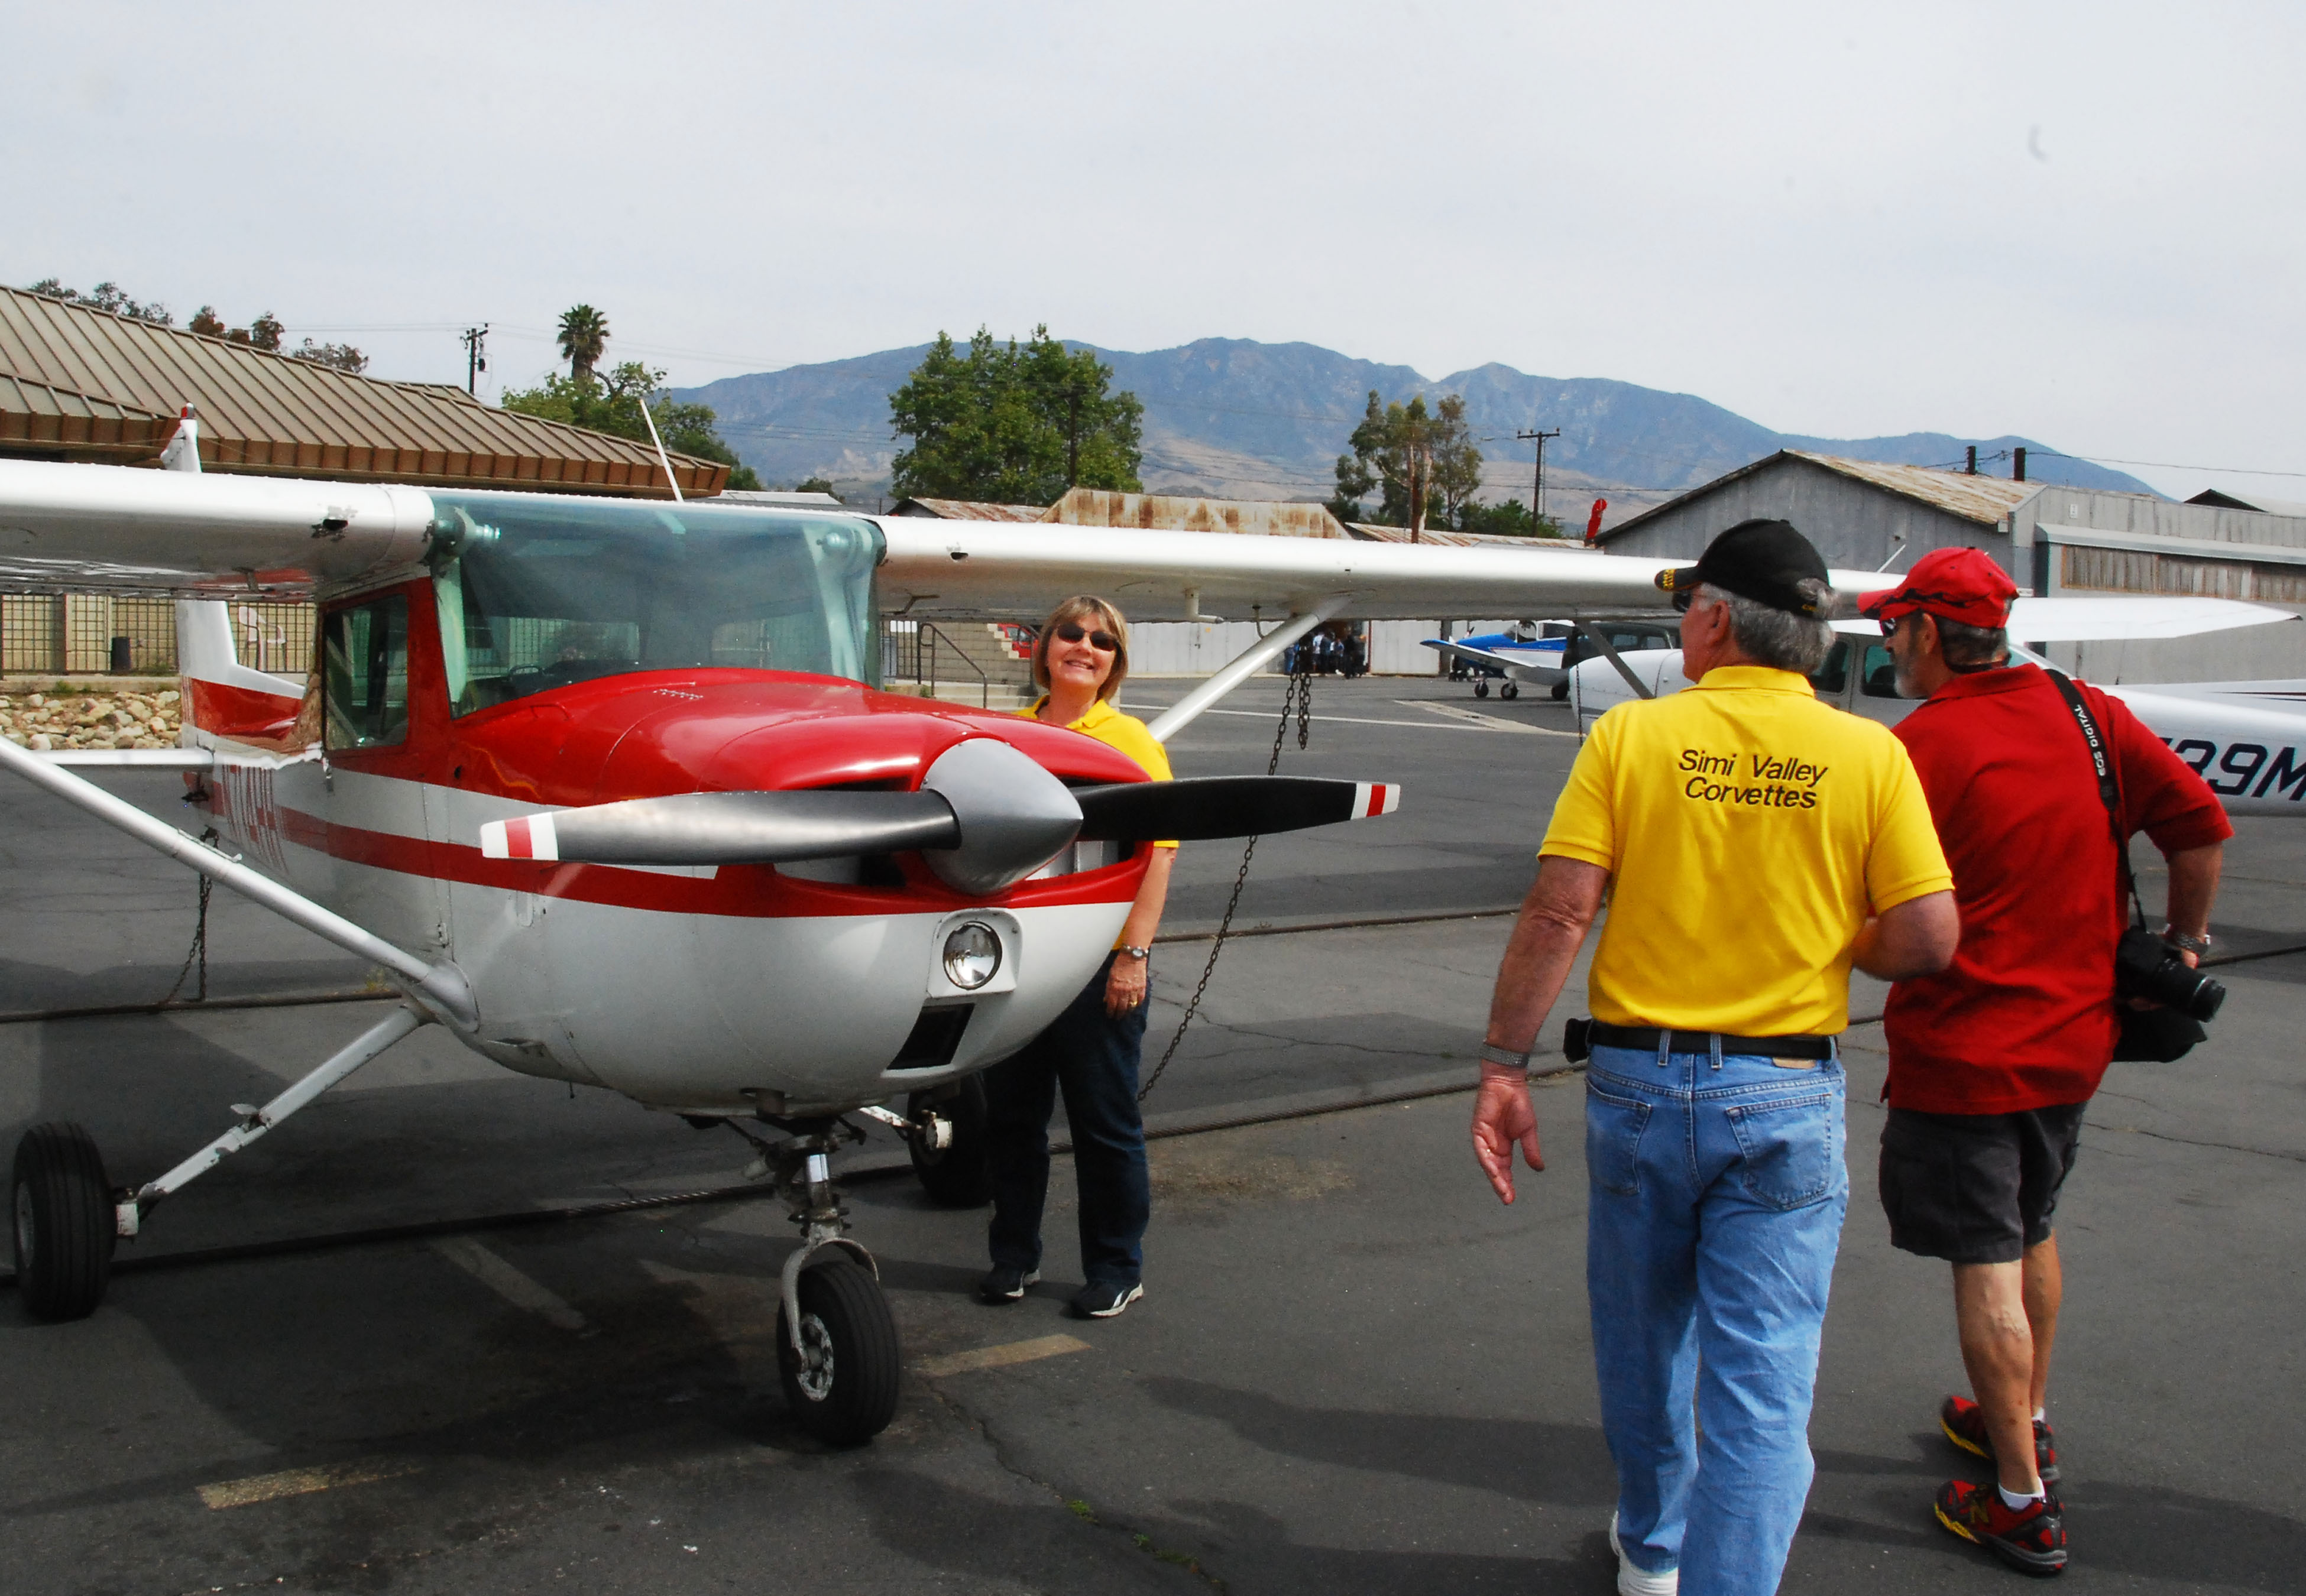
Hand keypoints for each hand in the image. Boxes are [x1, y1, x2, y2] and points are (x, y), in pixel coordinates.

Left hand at [1105, 954, 1147, 1016]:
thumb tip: (1106, 1000)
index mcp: (1114, 987)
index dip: (1110, 1012)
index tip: (1110, 1015)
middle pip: (1122, 1008)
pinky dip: (1137, 1004)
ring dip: (1128, 1012)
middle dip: (1119, 1015)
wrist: (1133, 956)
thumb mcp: (1110, 976)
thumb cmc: (1119, 964)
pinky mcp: (1142, 987)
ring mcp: (1134, 989)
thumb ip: (1108, 989)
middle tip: (1117, 1018)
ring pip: (1131, 1006)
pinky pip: (1140, 1000)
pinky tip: (1134, 1006)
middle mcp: (1124, 990)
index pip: (1112, 1005)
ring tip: (1125, 1014)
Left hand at [1471, 1061, 1543, 1202]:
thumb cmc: (1518, 1104)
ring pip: (1487, 1163)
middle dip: (1501, 1185)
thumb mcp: (1528, 1131)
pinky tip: (1493, 1171)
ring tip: (1502, 1190)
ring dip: (1494, 1176)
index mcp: (1504, 1147)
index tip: (1511, 1199)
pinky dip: (1487, 1160)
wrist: (1509, 1084)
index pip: (1504, 1170)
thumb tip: (1539, 1169)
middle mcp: (1492, 1146)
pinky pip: (1481, 1149)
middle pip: (1495, 1170)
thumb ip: (1531, 1150)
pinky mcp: (1478, 1129)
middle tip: (1507, 1199)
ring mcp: (1484, 1138)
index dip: (1507, 1184)